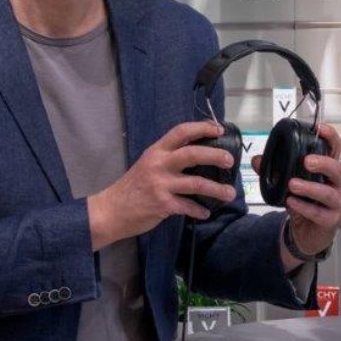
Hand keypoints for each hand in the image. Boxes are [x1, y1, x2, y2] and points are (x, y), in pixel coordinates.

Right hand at [87, 121, 237, 250]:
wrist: (110, 210)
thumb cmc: (132, 187)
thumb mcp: (147, 164)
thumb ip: (168, 159)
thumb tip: (198, 157)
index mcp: (157, 151)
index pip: (181, 132)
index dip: (202, 127)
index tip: (219, 129)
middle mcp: (159, 164)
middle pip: (192, 154)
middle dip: (215, 155)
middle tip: (230, 161)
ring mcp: (161, 185)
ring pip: (196, 183)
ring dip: (216, 189)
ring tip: (230, 193)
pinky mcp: (162, 204)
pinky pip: (188, 206)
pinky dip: (199, 210)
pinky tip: (205, 213)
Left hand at [253, 123, 340, 269]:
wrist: (308, 233)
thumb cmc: (303, 202)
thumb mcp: (287, 184)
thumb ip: (273, 171)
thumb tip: (257, 160)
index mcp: (326, 170)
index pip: (334, 149)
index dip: (330, 138)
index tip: (320, 129)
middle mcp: (334, 184)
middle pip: (337, 169)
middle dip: (323, 163)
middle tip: (306, 161)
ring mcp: (335, 202)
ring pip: (328, 193)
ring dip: (310, 187)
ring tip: (293, 184)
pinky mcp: (330, 219)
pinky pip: (319, 213)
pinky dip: (304, 207)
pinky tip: (291, 202)